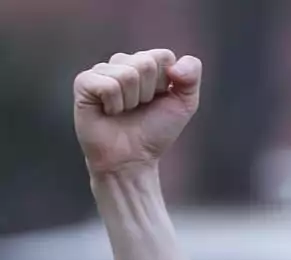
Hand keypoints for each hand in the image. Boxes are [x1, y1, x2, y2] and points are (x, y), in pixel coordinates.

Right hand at [73, 49, 202, 175]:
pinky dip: (114, 105)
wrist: (133, 159)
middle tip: (139, 108)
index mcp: (146, 64)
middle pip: (146, 62)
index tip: (159, 99)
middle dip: (149, 92)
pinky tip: (109, 112)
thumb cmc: (156, 131)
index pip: (163, 56)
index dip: (167, 83)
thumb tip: (175, 65)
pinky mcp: (84, 83)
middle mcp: (122, 63)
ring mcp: (101, 71)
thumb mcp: (185, 103)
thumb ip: (191, 76)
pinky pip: (108, 85)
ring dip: (132, 101)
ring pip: (128, 74)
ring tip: (124, 111)